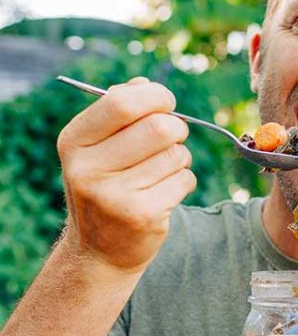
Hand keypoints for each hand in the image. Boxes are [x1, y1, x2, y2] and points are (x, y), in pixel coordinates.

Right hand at [57, 77, 195, 272]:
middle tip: (172, 137)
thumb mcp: (97, 147)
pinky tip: (163, 192)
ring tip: (161, 170)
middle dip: (176, 127)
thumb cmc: (106, 185)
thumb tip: (145, 84)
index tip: (166, 102)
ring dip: (180, 157)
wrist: (100, 251)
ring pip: (176, 154)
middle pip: (159, 127)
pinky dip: (183, 180)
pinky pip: (185, 179)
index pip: (122, 103)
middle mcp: (88, 169)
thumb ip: (119, 111)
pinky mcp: (143, 216)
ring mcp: (114, 196)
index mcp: (74, 142)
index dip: (156, 96)